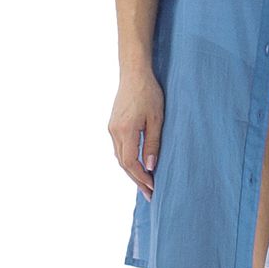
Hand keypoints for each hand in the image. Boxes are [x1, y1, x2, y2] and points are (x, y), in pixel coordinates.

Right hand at [109, 66, 164, 200]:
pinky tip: (137, 165)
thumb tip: (151, 167)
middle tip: (150, 194)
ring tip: (145, 183)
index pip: (131, 163)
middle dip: (137, 180)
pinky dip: (128, 160)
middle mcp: (114, 132)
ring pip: (119, 157)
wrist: (134, 74)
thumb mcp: (157, 119)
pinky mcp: (112, 125)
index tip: (153, 187)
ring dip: (132, 171)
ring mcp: (111, 128)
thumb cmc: (149, 93)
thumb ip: (153, 143)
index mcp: (125, 131)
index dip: (141, 177)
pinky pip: (119, 148)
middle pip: (123, 164)